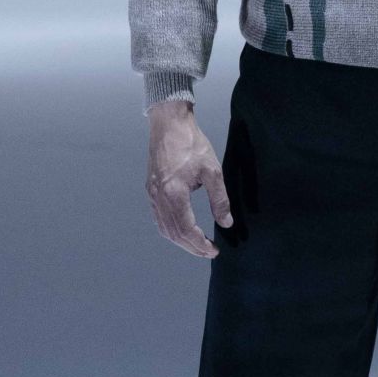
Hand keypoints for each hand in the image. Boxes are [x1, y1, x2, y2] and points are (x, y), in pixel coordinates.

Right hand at [148, 100, 237, 258]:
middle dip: (191, 247)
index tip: (214, 250)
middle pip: (173, 234)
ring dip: (180, 240)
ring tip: (197, 244)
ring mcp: (152, 195)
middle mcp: (158, 198)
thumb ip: (219, 199)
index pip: (186, 230)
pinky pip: (159, 218)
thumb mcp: (212, 170)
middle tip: (208, 252)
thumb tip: (226, 222)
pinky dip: (171, 229)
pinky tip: (183, 229)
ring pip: (164, 228)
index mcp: (173, 194)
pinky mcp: (151, 190)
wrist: (169, 124)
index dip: (200, 244)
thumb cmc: (191, 143)